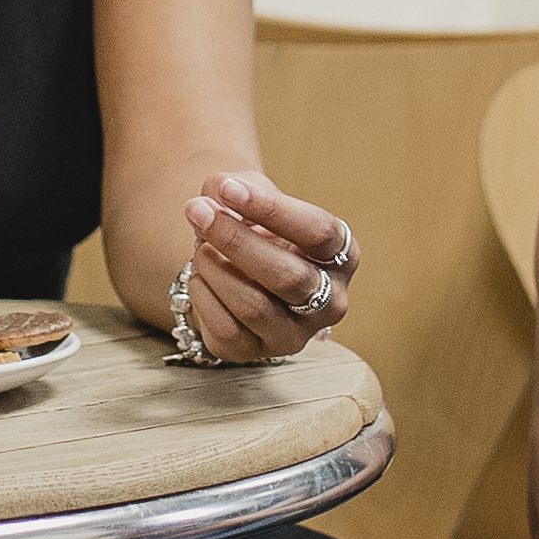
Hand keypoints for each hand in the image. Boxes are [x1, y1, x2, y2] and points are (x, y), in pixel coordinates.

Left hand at [178, 170, 352, 361]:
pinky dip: (203, 294)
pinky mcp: (258, 352)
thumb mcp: (251, 197)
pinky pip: (227, 328)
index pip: (318, 232)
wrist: (236, 271)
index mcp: (342, 255)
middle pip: (287, 275)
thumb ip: (235, 186)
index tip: (229, 189)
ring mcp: (296, 333)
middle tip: (197, 210)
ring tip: (199, 245)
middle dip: (236, 240)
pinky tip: (200, 276)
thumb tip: (216, 191)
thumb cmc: (256, 229)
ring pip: (254, 306)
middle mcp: (330, 301)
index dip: (272, 209)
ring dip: (215, 267)